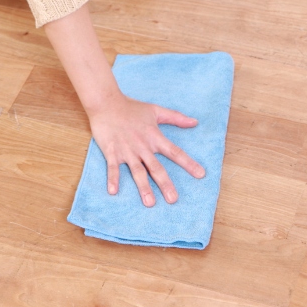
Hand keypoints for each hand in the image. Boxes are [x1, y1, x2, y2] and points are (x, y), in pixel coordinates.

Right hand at [88, 95, 205, 206]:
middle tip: (173, 199)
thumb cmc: (131, 107)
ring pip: (137, 171)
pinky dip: (113, 179)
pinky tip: (113, 191)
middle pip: (156, 168)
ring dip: (143, 187)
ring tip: (149, 203)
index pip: (174, 152)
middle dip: (165, 184)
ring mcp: (127, 150)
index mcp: (154, 137)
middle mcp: (142, 146)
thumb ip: (175, 117)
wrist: (106, 103)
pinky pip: (113, 168)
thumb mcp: (155, 110)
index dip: (188, 163)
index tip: (200, 174)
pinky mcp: (112, 151)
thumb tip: (195, 122)